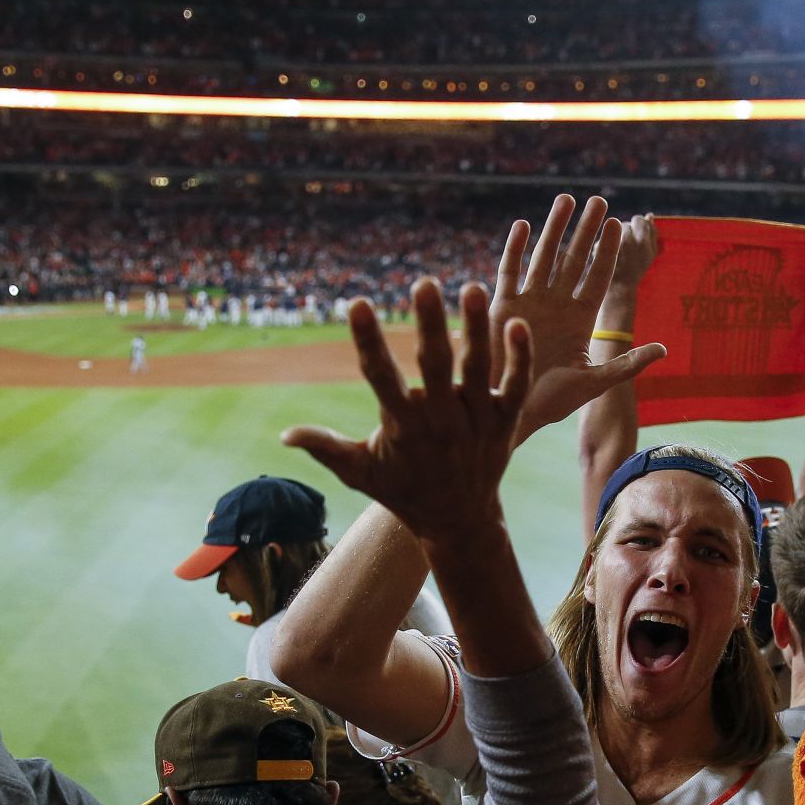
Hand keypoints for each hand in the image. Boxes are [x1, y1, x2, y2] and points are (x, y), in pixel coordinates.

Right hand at [283, 279, 530, 546]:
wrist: (459, 521)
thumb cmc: (403, 490)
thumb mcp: (361, 473)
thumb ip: (325, 448)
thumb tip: (284, 434)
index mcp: (402, 426)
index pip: (381, 378)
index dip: (368, 341)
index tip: (358, 304)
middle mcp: (441, 421)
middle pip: (435, 366)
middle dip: (429, 324)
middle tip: (424, 283)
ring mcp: (477, 421)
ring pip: (479, 370)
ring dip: (477, 329)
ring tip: (473, 289)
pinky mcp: (506, 422)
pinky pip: (517, 387)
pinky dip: (520, 359)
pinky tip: (517, 324)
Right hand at [492, 194, 666, 438]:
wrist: (511, 412)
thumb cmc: (552, 401)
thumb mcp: (596, 381)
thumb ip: (628, 363)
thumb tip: (665, 349)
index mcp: (580, 320)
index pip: (598, 278)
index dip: (608, 252)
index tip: (619, 225)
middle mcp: (556, 306)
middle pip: (574, 260)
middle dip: (586, 231)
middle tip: (599, 201)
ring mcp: (529, 303)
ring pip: (544, 257)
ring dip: (555, 228)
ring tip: (566, 199)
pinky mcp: (502, 306)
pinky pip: (509, 271)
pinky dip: (515, 249)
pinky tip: (523, 225)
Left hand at [608, 213, 658, 296]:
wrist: (619, 290)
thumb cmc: (636, 272)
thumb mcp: (650, 254)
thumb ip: (652, 234)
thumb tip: (649, 215)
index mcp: (644, 241)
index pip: (639, 220)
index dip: (637, 226)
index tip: (636, 237)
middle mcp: (629, 240)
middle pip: (625, 224)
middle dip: (625, 232)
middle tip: (626, 248)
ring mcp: (613, 245)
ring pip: (613, 231)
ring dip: (614, 238)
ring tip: (618, 253)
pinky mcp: (599, 249)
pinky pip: (602, 239)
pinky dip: (603, 245)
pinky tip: (606, 256)